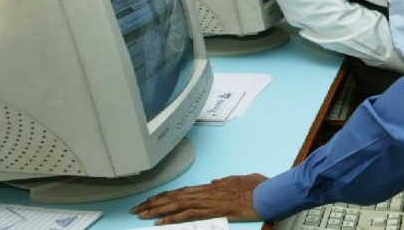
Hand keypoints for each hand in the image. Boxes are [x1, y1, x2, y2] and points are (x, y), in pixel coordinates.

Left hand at [131, 173, 267, 224]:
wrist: (266, 193)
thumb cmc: (256, 188)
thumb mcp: (239, 180)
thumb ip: (225, 181)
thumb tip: (214, 182)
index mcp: (210, 187)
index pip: (180, 191)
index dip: (164, 196)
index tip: (150, 200)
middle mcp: (205, 192)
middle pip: (173, 197)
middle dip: (153, 203)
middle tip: (137, 209)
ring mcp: (207, 201)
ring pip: (175, 205)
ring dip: (157, 211)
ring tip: (142, 215)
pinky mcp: (211, 210)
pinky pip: (187, 215)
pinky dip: (172, 219)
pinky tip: (160, 224)